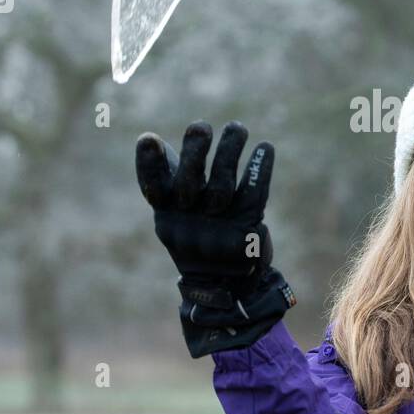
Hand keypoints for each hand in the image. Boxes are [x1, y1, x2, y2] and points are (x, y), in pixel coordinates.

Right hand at [135, 120, 275, 302]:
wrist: (225, 287)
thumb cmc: (198, 236)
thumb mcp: (177, 213)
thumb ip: (170, 178)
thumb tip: (151, 140)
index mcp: (168, 216)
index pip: (153, 188)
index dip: (148, 165)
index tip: (149, 139)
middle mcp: (189, 224)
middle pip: (189, 183)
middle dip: (193, 152)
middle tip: (201, 125)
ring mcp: (218, 229)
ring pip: (222, 185)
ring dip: (229, 152)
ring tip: (237, 127)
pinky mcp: (246, 231)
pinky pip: (253, 195)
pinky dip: (259, 170)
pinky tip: (265, 148)